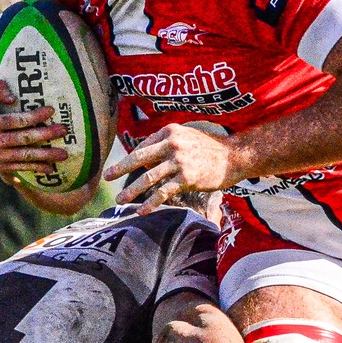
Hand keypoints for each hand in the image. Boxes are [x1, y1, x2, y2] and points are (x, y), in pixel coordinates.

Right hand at [0, 81, 66, 176]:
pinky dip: (34, 169)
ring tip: (64, 154)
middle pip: (24, 139)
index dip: (35, 116)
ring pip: (24, 157)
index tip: (52, 110)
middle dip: (46, 135)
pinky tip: (50, 169)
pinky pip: (17, 168)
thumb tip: (13, 97)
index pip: (17, 120)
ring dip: (45, 156)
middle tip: (65, 130)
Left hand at [108, 123, 244, 207]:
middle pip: (139, 158)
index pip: (143, 146)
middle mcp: (172, 143)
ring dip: (132, 190)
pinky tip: (142, 211)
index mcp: (170, 131)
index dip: (130, 159)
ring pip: (148, 177)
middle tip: (107, 177)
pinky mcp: (187, 178)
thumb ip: (167, 145)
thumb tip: (147, 161)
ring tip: (120, 199)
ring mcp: (179, 161)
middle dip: (120, 169)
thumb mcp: (187, 137)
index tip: (118, 168)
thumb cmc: (210, 148)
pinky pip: (163, 192)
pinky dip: (151, 203)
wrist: (234, 156)